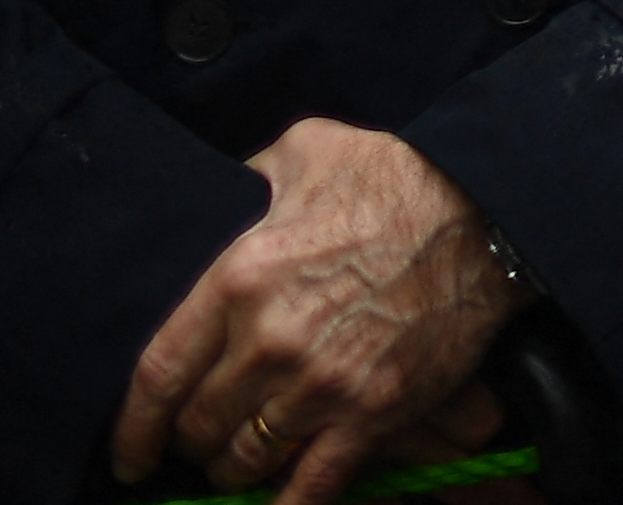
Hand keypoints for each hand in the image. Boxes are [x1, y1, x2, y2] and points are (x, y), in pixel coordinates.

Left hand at [113, 121, 519, 503]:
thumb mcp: (308, 151)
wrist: (493, 213)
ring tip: (243, 463)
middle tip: (201, 442)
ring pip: (245, 461)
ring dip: (236, 470)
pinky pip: (311, 487)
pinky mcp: (372, 413)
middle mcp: (269, 342)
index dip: (132, 428)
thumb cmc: (399, 178)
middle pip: (198, 426)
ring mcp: (321, 385)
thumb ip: (248, 174)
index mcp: (239, 279)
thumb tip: (220, 187)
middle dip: (193, 442)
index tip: (128, 451)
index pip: (157, 376)